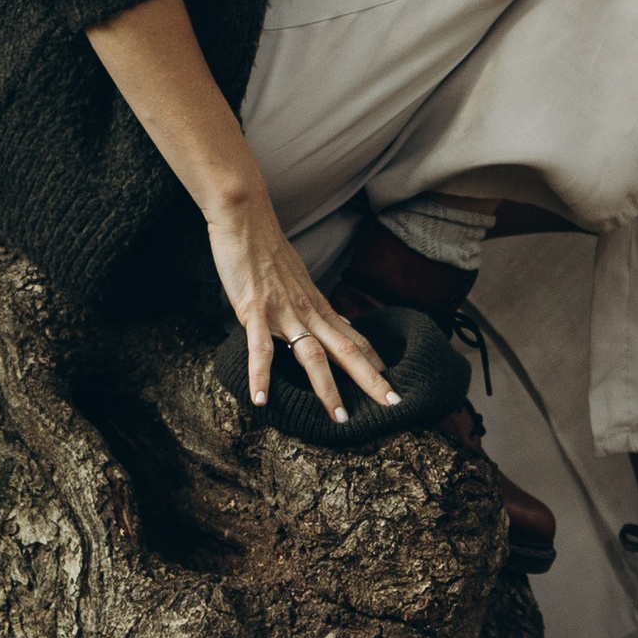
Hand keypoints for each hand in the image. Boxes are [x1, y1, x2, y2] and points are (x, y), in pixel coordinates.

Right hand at [207, 192, 398, 417]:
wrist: (245, 218)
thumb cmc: (267, 249)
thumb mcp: (299, 280)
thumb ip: (316, 305)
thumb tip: (339, 324)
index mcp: (317, 306)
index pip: (353, 338)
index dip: (373, 362)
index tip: (392, 384)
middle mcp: (307, 311)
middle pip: (346, 351)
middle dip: (370, 380)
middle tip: (392, 405)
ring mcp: (283, 312)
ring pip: (312, 356)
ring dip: (327, 389)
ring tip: (340, 418)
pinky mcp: (254, 310)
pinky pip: (260, 349)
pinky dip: (261, 377)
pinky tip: (261, 401)